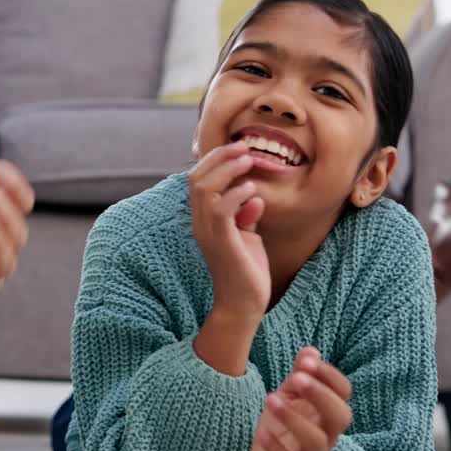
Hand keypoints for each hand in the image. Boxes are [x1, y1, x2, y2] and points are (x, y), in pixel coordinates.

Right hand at [188, 141, 268, 324]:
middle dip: (220, 157)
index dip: (215, 159)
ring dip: (228, 169)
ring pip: (205, 188)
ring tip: (250, 159)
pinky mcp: (222, 241)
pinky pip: (221, 209)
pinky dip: (237, 193)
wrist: (245, 304)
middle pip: (196, 178)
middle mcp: (200, 223)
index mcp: (203, 219)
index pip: (197, 180)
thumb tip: (254, 195)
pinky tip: (253, 190)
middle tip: (244, 146)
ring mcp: (208, 232)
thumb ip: (246, 214)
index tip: (239, 148)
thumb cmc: (247, 270)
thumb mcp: (248, 235)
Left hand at [250, 347, 352, 450]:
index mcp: (326, 413)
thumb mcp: (288, 400)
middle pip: (341, 417)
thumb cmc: (284, 431)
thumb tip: (310, 350)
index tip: (308, 361)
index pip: (343, 393)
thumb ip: (299, 376)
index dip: (330, 376)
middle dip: (320, 395)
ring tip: (270, 399)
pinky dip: (278, 450)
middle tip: (296, 379)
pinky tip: (262, 433)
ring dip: (294, 418)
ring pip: (316, 441)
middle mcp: (326, 436)